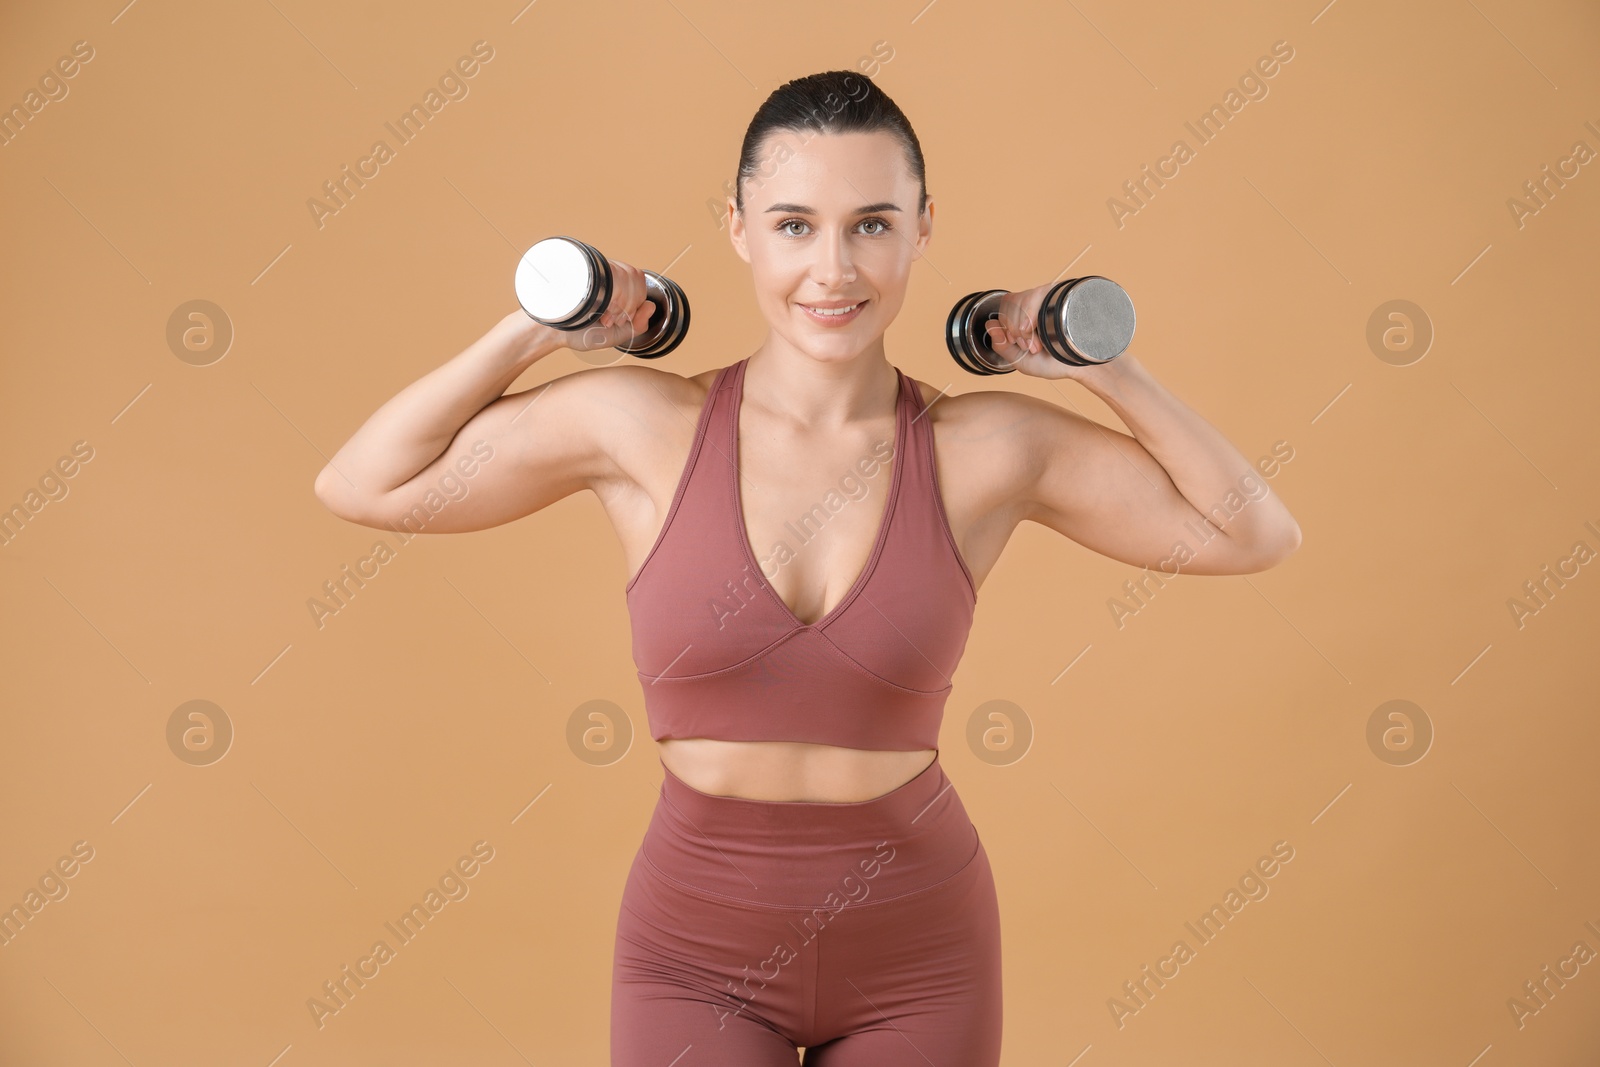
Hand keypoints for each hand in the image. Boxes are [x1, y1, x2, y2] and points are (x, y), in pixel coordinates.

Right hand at [562, 257, 656, 354]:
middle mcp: (607, 277)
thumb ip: (638, 325)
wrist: (554, 332)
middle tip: (610, 320)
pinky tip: (602, 310)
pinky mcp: (587, 270)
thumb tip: (651, 305)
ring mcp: (597, 272)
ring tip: (603, 316)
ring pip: (627, 276)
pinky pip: (614, 274)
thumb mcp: (617, 335)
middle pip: (637, 277)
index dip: (635, 302)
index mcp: (615, 288)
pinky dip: (615, 296)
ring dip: (621, 302)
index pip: (640, 284)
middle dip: (629, 304)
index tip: (618, 320)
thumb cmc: (581, 333)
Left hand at [982, 284, 1114, 382]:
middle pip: (1010, 301)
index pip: (1004, 307)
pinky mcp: (1061, 294)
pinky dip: (1030, 313)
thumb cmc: (1054, 363)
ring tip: (1038, 344)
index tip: (1018, 344)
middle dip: (1014, 329)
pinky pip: (1038, 294)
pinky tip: (1035, 329)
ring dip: (1022, 325)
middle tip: (1030, 347)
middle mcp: (1036, 303)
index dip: (1005, 326)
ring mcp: (1049, 297)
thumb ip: (1001, 347)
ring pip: (1022, 298)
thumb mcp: (1020, 361)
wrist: (1083, 365)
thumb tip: (989, 326)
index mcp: (1025, 314)